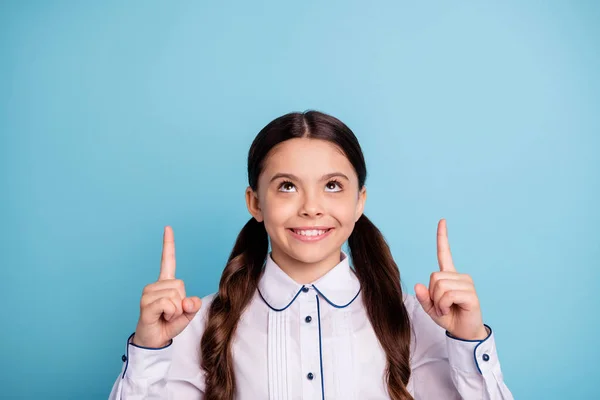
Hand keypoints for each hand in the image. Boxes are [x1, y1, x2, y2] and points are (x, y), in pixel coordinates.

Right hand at [133, 226, 202, 347]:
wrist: (155, 341)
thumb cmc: (168, 325)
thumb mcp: (186, 315)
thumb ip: (192, 306)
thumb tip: (189, 302)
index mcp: (165, 283)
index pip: (168, 260)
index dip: (168, 244)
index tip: (167, 228)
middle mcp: (155, 285)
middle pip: (180, 285)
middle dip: (181, 303)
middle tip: (170, 313)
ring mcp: (148, 293)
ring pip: (175, 296)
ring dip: (176, 311)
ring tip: (165, 316)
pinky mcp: (146, 304)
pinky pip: (169, 304)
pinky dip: (171, 314)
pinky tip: (161, 318)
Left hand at [414, 219, 487, 340]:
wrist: (463, 332)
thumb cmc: (449, 317)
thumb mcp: (430, 308)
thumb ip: (423, 297)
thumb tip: (418, 285)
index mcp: (449, 276)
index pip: (444, 253)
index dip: (442, 237)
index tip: (442, 221)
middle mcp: (459, 276)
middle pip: (434, 276)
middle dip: (432, 294)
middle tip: (441, 306)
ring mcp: (466, 284)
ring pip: (440, 286)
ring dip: (438, 302)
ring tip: (446, 309)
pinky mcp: (471, 294)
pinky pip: (448, 295)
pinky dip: (443, 305)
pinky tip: (451, 310)